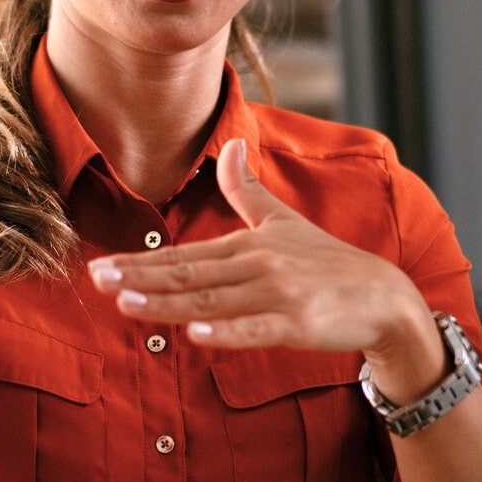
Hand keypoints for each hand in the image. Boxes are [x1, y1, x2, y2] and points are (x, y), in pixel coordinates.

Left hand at [87, 139, 444, 397]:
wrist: (385, 298)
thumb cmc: (329, 264)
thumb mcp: (284, 222)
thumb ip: (247, 190)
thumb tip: (229, 144)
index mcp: (248, 245)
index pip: (183, 257)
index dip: (140, 262)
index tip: (100, 267)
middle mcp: (259, 265)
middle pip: (188, 276)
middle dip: (139, 278)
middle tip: (96, 282)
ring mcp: (279, 294)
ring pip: (211, 302)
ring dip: (166, 304)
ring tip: (125, 305)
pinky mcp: (300, 323)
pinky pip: (256, 329)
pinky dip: (225, 332)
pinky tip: (193, 336)